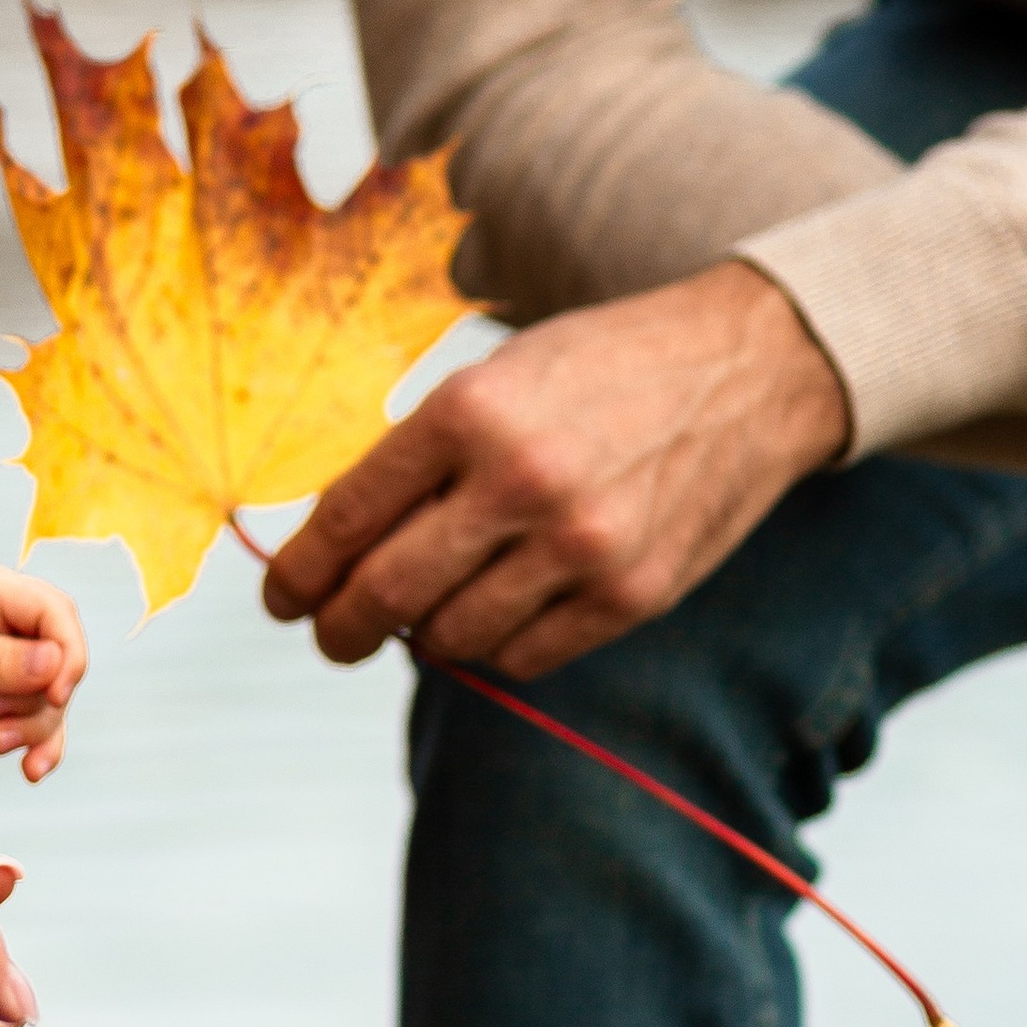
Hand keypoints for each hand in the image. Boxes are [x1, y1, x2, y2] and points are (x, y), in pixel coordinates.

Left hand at [0, 557, 86, 777]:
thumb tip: (54, 663)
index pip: (53, 610)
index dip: (67, 651)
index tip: (55, 693)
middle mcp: (3, 622)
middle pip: (56, 659)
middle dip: (37, 700)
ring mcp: (2, 660)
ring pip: (48, 697)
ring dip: (34, 727)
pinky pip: (34, 722)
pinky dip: (37, 745)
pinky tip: (30, 770)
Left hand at [263, 261, 848, 679]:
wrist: (744, 371)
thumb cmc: (601, 368)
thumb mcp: (498, 376)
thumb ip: (424, 453)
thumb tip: (338, 541)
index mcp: (468, 410)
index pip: (349, 515)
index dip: (300, 571)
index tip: (282, 596)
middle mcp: (520, 480)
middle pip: (387, 592)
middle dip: (339, 627)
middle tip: (329, 636)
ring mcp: (580, 545)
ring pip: (453, 636)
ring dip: (420, 637)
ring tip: (421, 617)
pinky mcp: (631, 594)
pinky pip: (525, 658)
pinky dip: (491, 650)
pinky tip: (491, 619)